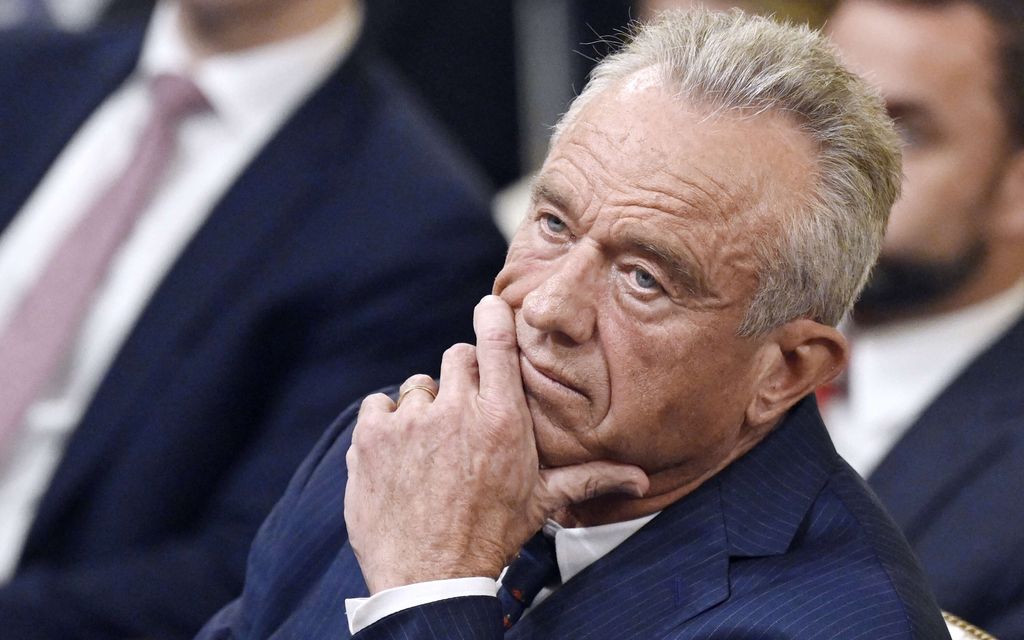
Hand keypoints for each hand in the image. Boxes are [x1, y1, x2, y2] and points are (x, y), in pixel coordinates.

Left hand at [344, 295, 648, 592]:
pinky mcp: (372, 437)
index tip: (489, 308)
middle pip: (457, 357)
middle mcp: (456, 410)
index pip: (496, 339)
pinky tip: (400, 454)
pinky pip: (379, 405)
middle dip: (462, 380)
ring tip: (431, 448)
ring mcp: (411, 421)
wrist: (430, 578)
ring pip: (417, 386)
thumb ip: (589, 479)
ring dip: (424, 408)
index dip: (491, 316)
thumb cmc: (490, 537)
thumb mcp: (541, 502)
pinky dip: (386, 424)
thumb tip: (642, 479)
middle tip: (463, 417)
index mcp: (501, 418)